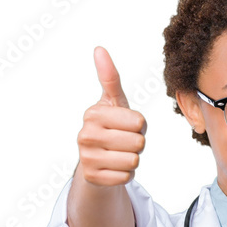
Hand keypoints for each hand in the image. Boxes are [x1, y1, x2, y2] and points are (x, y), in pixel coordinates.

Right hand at [76, 46, 146, 186]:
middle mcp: (86, 135)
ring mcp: (87, 158)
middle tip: (123, 142)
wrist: (95, 160)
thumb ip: (110, 78)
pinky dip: (125, 174)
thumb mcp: (113, 102)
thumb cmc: (110, 127)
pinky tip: (114, 168)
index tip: (126, 126)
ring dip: (132, 160)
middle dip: (137, 144)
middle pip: (139, 143)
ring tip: (119, 154)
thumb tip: (99, 49)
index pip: (140, 122)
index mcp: (94, 114)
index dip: (140, 126)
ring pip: (133, 161)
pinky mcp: (92, 178)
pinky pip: (126, 177)